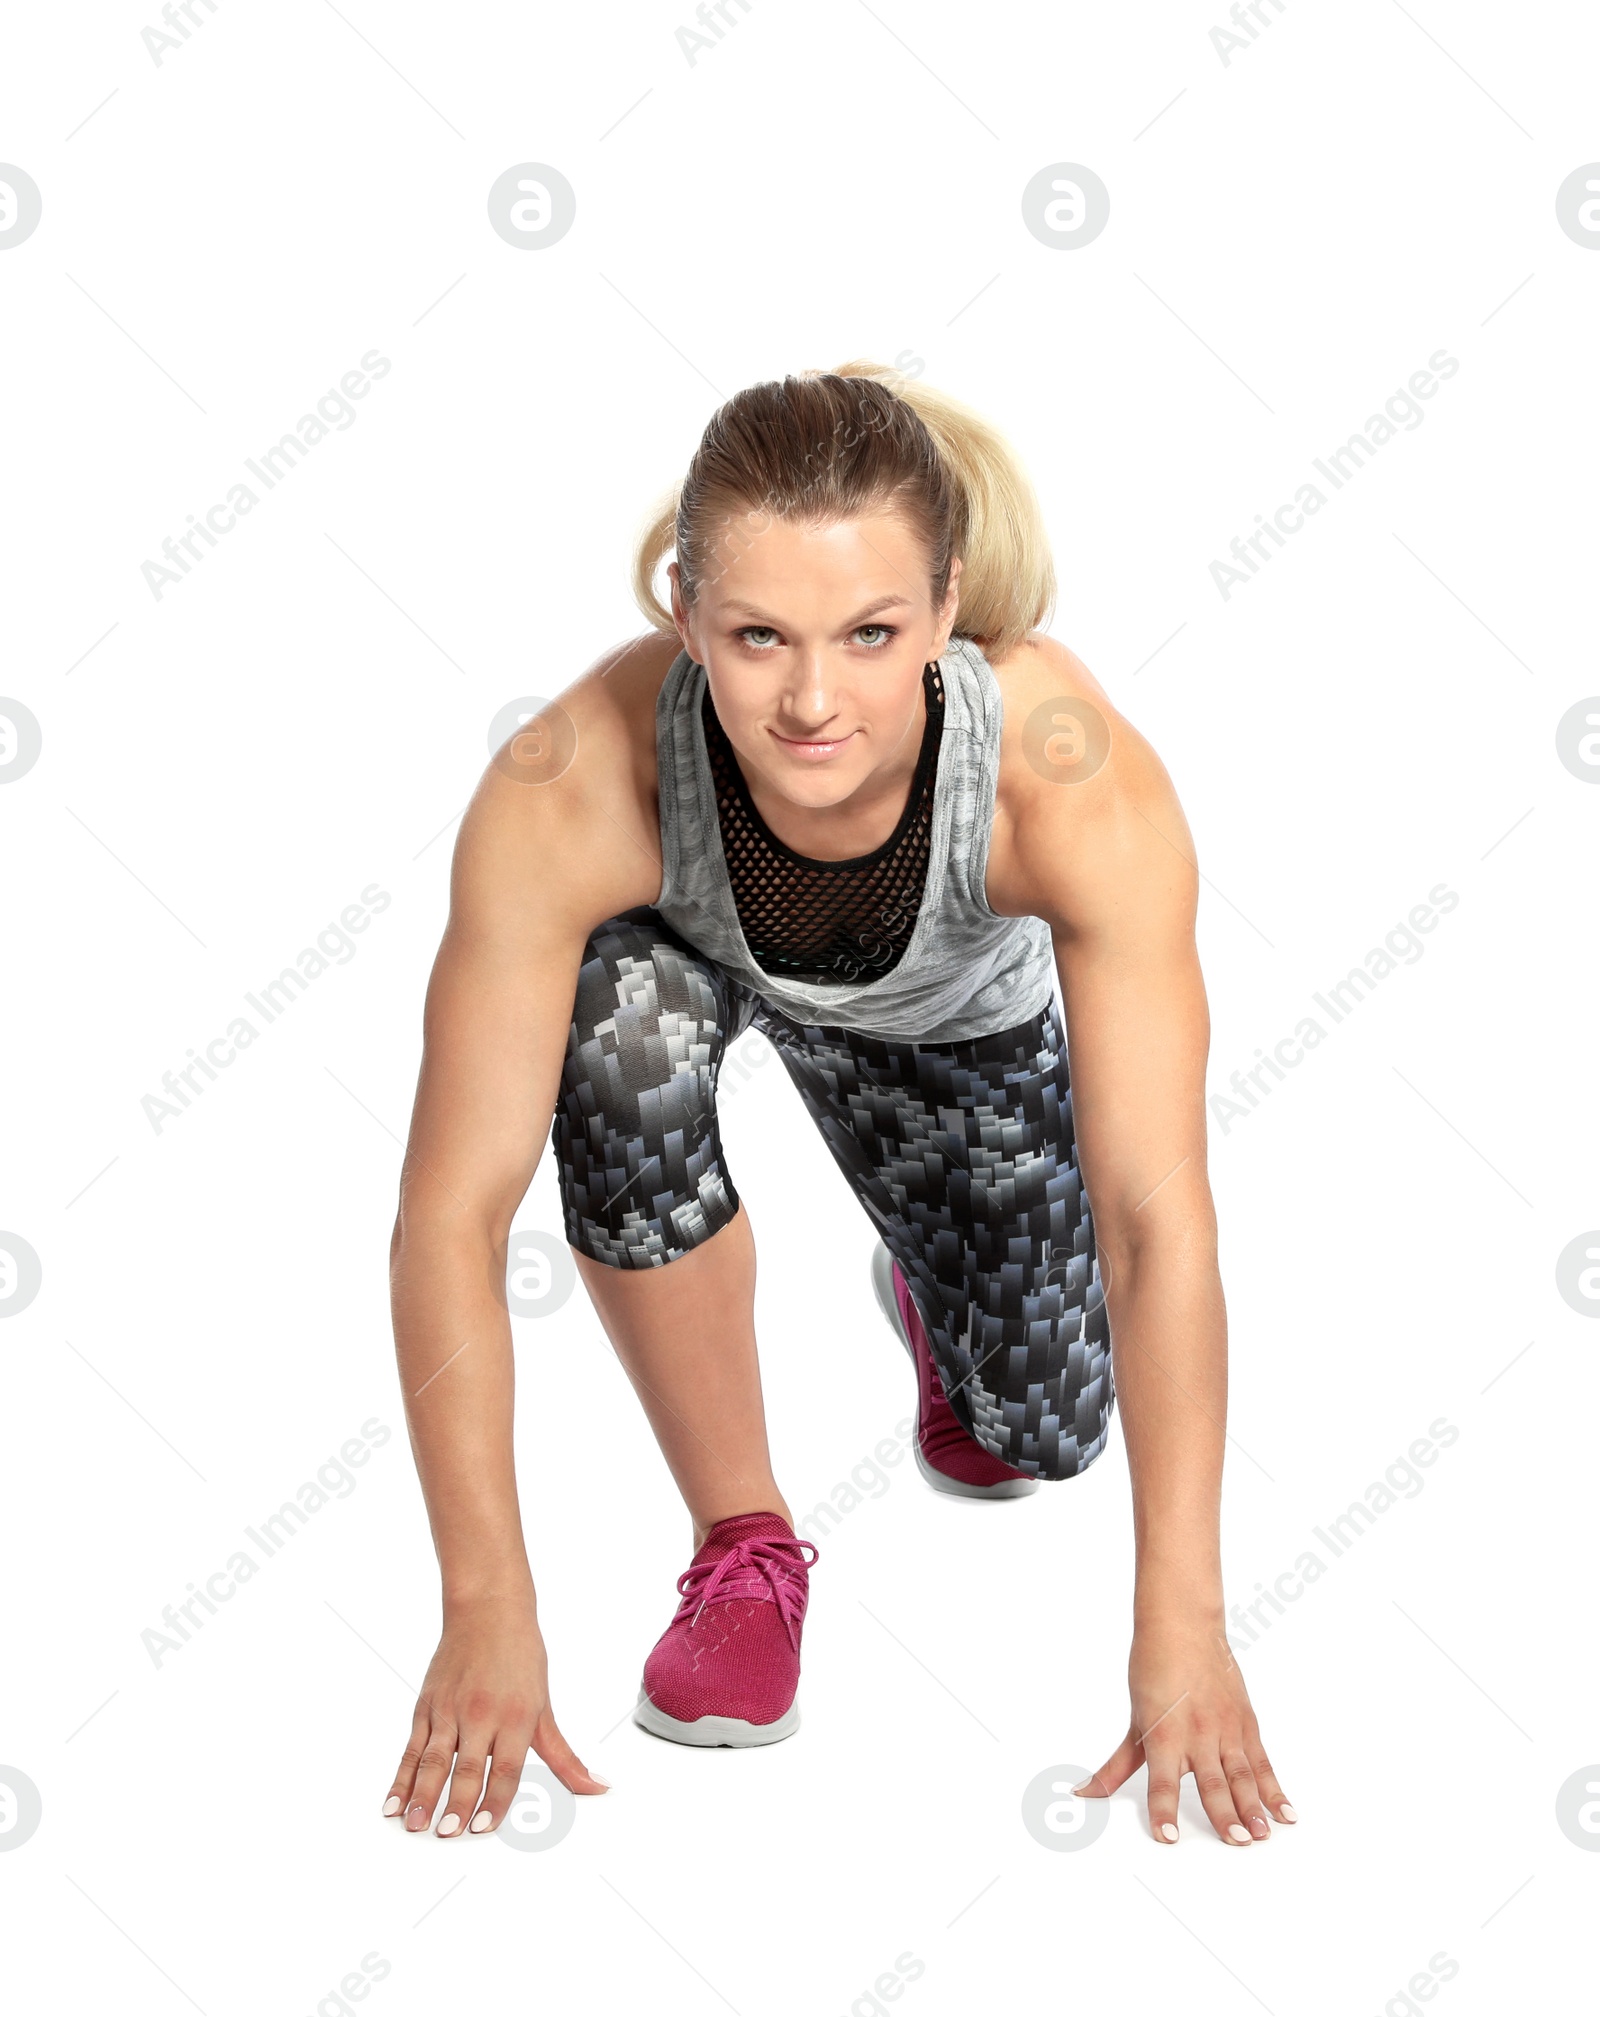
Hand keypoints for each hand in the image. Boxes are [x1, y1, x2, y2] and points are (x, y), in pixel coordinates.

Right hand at [383, 1591, 609, 1835]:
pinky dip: (401, 1777)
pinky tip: (393, 1802)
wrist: (488, 1609)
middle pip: (467, 1767)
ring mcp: (449, 1709)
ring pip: (433, 1759)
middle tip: (446, 1833)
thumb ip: (564, 1757)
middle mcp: (481, 1714)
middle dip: (455, 1804)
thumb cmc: (520, 1656)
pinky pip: (412, 1747)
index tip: (482, 1827)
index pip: (506, 1768)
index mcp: (515, 1717)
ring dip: (422, 1795)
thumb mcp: (545, 1707)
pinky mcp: (426, 1705)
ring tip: (414, 1824)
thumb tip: (595, 1786)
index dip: (494, 1800)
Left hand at [1074, 1610, 1294, 1845]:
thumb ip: (1116, 1766)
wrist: (1183, 1627)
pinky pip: (1262, 1762)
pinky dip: (1275, 1789)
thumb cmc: (1153, 1671)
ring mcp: (1225, 1730)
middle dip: (1224, 1815)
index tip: (1167, 1837)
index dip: (1163, 1810)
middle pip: (1211, 1783)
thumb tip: (1085, 1792)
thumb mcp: (1134, 1721)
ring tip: (1262, 1834)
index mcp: (1164, 1735)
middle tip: (1236, 1842)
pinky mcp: (1246, 1725)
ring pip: (1242, 1775)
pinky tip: (1286, 1813)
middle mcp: (1196, 1735)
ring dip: (1253, 1806)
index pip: (1160, 1781)